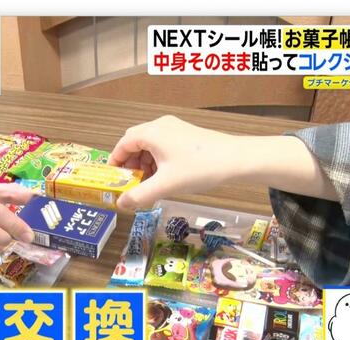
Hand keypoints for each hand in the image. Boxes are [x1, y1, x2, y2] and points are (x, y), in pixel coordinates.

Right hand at [108, 115, 240, 208]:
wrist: (236, 160)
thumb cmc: (200, 168)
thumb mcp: (166, 185)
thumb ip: (139, 195)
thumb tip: (121, 204)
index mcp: (151, 133)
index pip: (122, 144)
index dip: (115, 163)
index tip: (113, 180)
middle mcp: (160, 126)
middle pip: (134, 143)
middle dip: (130, 165)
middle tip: (130, 185)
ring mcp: (174, 128)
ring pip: (149, 145)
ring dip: (144, 164)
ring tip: (148, 184)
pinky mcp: (185, 135)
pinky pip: (162, 145)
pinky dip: (157, 161)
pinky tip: (164, 177)